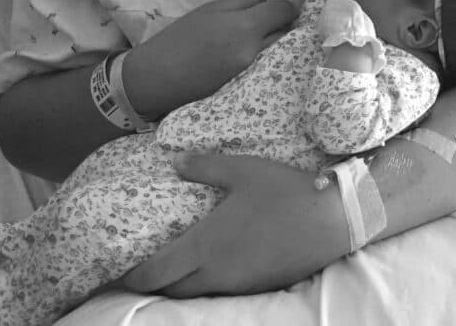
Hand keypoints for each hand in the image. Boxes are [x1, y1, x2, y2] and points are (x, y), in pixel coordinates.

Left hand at [122, 153, 349, 295]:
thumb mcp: (244, 170)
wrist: (334, 221)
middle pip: (172, 290)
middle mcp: (216, 273)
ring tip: (176, 266)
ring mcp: (239, 284)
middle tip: (144, 269)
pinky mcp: (259, 286)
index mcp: (206, 245)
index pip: (156, 273)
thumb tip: (174, 161)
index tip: (121, 271)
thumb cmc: (285, 192)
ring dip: (181, 285)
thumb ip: (205, 167)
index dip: (134, 276)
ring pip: (197, 294)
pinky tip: (215, 265)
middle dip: (154, 283)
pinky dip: (209, 284)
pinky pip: (223, 291)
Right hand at [125, 0, 297, 119]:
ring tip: (260, 34)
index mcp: (246, 26)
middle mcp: (255, 50)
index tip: (279, 4)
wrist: (159, 77)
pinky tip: (250, 51)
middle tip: (269, 18)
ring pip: (279, 50)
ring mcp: (253, 70)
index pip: (284, 12)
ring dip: (276, 40)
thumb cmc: (180, 38)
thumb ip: (242, 0)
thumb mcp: (209, 11)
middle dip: (282, 23)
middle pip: (286, 32)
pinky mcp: (248, 85)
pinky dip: (265, 55)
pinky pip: (267, 65)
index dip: (286, 5)